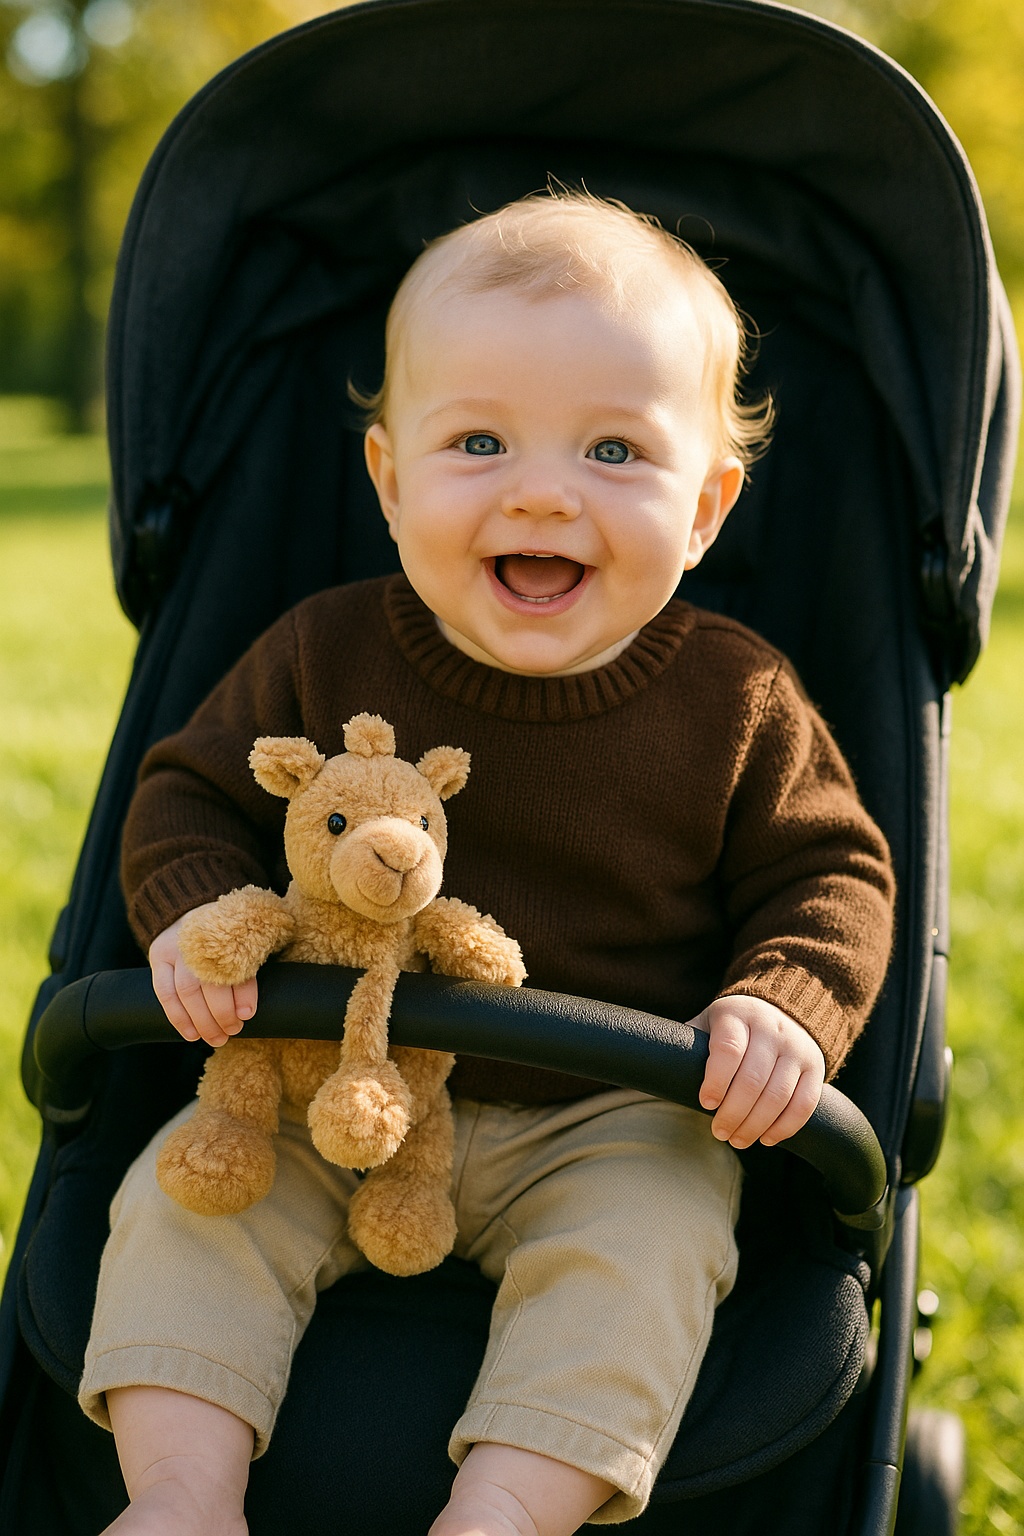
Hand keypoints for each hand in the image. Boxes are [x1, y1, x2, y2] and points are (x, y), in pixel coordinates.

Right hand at [148, 910, 257, 1046]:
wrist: (188, 910)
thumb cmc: (223, 935)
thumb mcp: (241, 938)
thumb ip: (251, 961)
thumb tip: (253, 1009)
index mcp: (226, 930)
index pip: (236, 964)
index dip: (243, 993)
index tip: (248, 1014)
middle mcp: (199, 939)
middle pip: (210, 981)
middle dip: (222, 1013)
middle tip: (232, 1031)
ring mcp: (175, 947)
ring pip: (186, 991)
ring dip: (202, 1021)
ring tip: (216, 1038)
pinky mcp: (158, 956)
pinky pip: (165, 992)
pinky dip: (178, 1017)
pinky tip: (191, 1034)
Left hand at [693, 996, 824, 1148]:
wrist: (781, 1009)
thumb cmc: (732, 1027)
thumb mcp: (708, 1024)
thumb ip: (688, 1045)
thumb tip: (654, 1070)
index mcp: (737, 1015)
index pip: (728, 1049)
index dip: (716, 1080)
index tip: (706, 1103)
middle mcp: (771, 1028)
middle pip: (753, 1079)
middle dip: (734, 1113)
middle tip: (719, 1132)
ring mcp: (796, 1047)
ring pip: (779, 1094)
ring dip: (756, 1125)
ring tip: (738, 1139)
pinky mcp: (815, 1066)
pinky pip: (804, 1103)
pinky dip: (786, 1127)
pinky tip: (767, 1138)